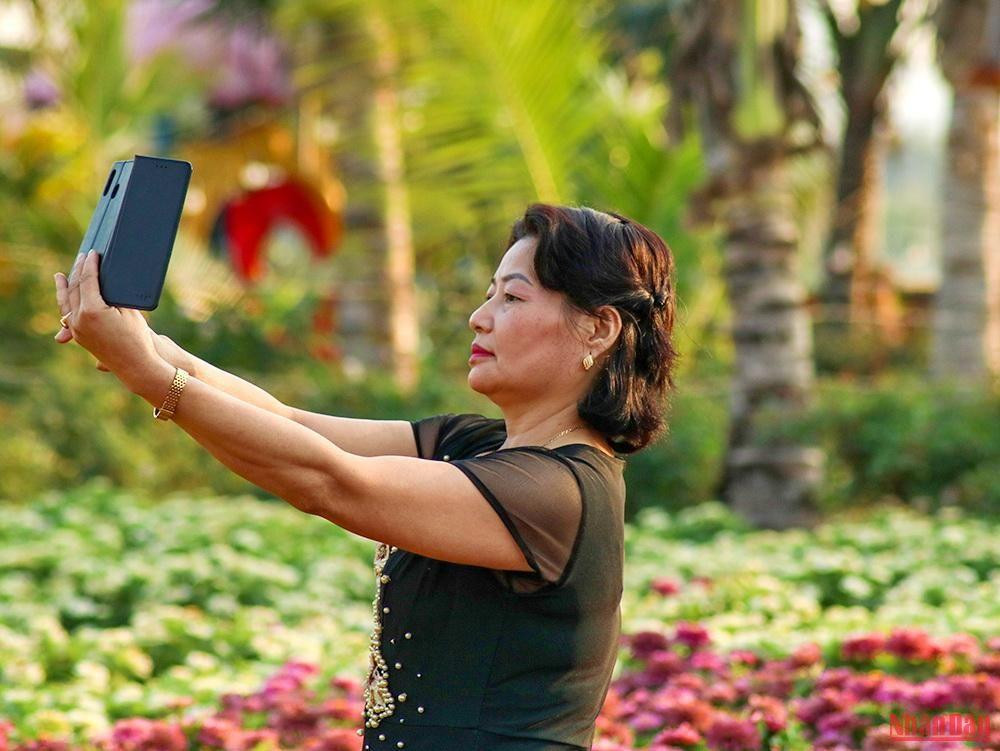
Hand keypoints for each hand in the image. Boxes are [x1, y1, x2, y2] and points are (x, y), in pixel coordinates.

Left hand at [53, 250, 161, 385]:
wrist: (136, 364)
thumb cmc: (138, 336)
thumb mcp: (128, 310)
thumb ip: (113, 295)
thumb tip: (104, 279)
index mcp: (92, 310)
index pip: (87, 280)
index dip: (90, 264)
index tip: (93, 253)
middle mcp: (79, 319)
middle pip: (74, 288)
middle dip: (77, 270)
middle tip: (83, 257)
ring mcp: (76, 329)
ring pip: (65, 302)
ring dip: (64, 287)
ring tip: (60, 275)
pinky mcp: (78, 336)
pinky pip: (67, 315)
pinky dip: (65, 303)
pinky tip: (65, 297)